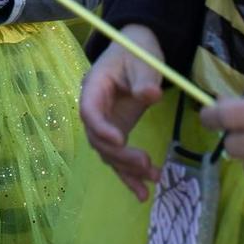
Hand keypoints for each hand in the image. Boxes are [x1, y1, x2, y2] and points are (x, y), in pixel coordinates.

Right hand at [79, 27, 166, 199]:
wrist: (137, 50)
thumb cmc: (137, 51)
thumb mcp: (144, 60)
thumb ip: (145, 78)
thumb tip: (150, 96)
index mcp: (94, 86)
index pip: (89, 111)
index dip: (101, 127)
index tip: (121, 140)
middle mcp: (95, 108)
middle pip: (98, 138)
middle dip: (121, 155)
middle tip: (147, 163)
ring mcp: (105, 122)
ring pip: (108, 153)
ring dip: (128, 170)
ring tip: (153, 179)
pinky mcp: (117, 132)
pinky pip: (118, 157)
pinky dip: (129, 175)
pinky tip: (143, 193)